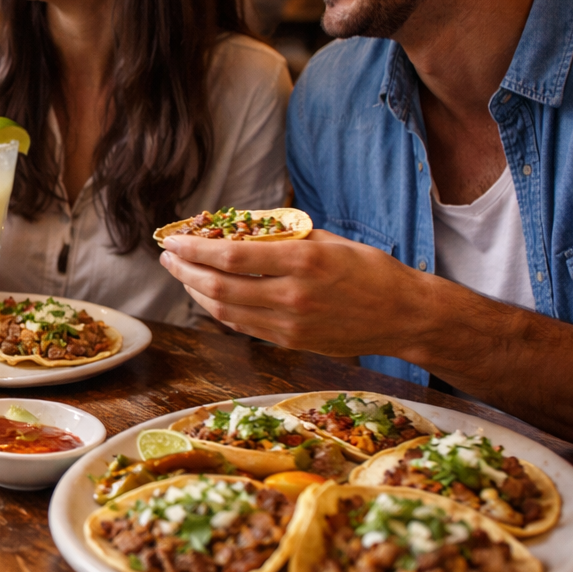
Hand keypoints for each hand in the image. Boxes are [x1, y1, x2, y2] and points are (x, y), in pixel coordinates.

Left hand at [158, 229, 431, 356]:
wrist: (404, 316)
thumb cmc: (371, 270)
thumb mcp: (330, 241)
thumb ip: (284, 237)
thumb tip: (240, 228)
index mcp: (304, 262)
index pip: (233, 256)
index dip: (195, 249)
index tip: (173, 240)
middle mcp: (294, 296)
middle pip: (220, 287)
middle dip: (185, 271)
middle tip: (168, 257)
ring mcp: (291, 324)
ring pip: (225, 311)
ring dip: (196, 292)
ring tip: (182, 274)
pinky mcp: (291, 343)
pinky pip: (243, 326)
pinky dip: (219, 310)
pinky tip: (207, 295)